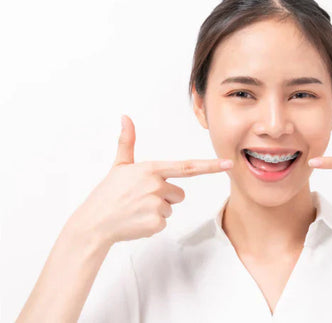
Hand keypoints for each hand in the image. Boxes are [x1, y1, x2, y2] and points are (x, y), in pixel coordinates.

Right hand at [70, 115, 233, 246]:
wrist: (93, 222)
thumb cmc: (108, 193)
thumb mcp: (119, 166)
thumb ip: (127, 141)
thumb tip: (125, 117)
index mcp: (151, 169)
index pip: (187, 167)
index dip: (210, 166)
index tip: (228, 163)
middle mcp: (156, 185)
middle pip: (179, 193)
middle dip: (165, 197)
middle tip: (142, 199)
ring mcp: (156, 205)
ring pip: (171, 208)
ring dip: (158, 211)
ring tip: (137, 209)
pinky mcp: (155, 223)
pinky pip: (164, 223)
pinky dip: (152, 225)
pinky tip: (136, 221)